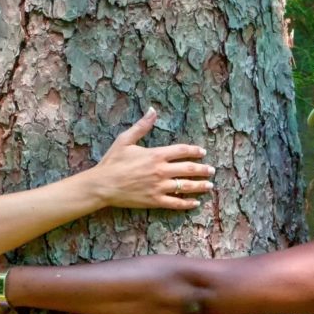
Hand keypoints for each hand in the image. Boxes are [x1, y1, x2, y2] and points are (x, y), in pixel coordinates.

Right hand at [90, 108, 213, 209]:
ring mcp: (160, 187)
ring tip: (209, 185)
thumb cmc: (112, 162)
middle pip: (189, 169)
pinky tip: (195, 203)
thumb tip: (152, 110)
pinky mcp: (155, 201)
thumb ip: (142, 126)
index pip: (182, 150)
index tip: (202, 152)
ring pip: (186, 186)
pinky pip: (176, 203)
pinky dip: (187, 203)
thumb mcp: (125, 139)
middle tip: (211, 170)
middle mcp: (161, 171)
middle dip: (203, 169)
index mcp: (156, 154)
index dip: (195, 151)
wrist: (103, 185)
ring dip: (200, 185)